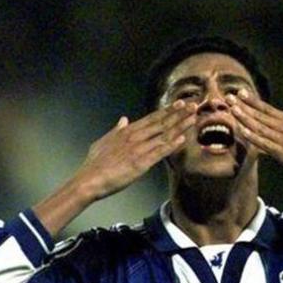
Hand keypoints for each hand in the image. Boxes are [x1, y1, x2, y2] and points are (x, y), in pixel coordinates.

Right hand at [75, 100, 196, 199]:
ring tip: (193, 118)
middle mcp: (135, 137)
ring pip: (164, 135)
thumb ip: (116, 130)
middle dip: (179, 114)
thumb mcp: (104, 141)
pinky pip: (160, 152)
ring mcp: (139, 149)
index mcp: (127, 132)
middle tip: (193, 105)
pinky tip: (182, 139)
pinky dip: (172, 145)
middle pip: (162, 123)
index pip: (152, 118)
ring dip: (180, 126)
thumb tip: (123, 120)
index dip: (167, 110)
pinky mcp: (141, 163)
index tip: (179, 103)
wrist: (89, 179)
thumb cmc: (95, 163)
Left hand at [228, 91, 282, 182]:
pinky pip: (265, 145)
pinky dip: (252, 137)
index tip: (242, 94)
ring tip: (230, 109)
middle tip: (228, 97)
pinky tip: (241, 131)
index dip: (254, 102)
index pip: (270, 109)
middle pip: (261, 115)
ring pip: (260, 128)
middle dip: (244, 106)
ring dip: (244, 118)